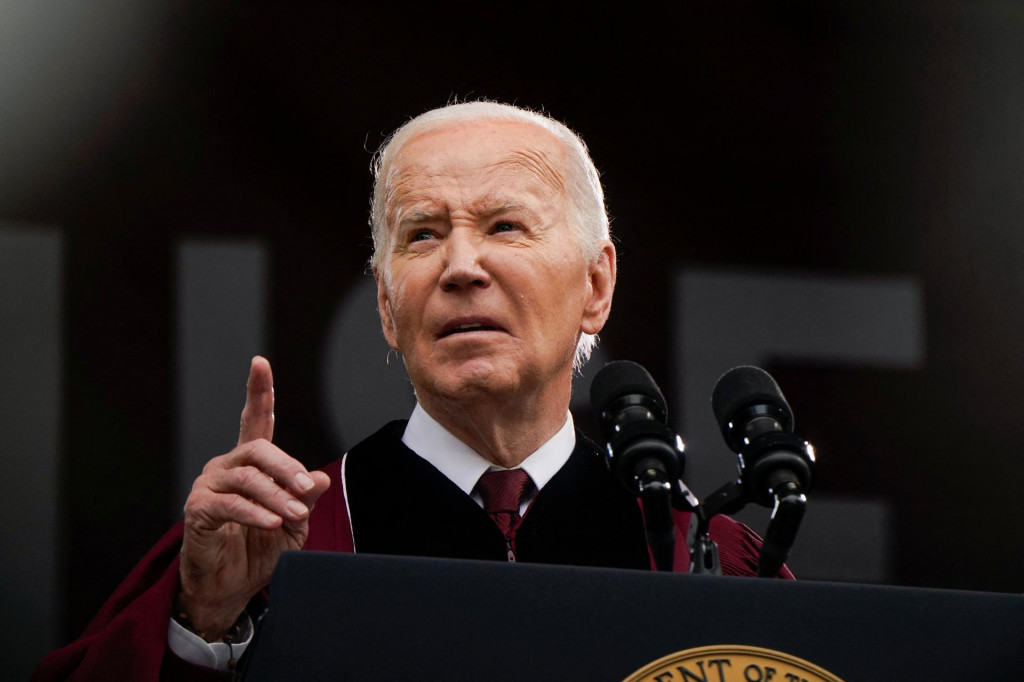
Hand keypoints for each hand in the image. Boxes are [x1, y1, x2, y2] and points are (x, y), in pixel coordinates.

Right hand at [178, 356, 330, 639]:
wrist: (230, 587)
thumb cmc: (259, 550)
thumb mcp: (293, 523)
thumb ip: (304, 498)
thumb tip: (321, 478)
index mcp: (250, 463)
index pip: (255, 420)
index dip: (259, 391)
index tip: (260, 363)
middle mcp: (226, 466)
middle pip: (258, 450)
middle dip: (288, 467)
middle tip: (307, 488)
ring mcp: (209, 486)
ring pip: (248, 478)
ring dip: (277, 495)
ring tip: (295, 514)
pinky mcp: (198, 510)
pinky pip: (230, 504)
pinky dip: (255, 512)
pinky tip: (272, 521)